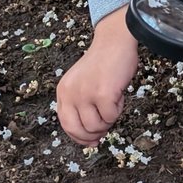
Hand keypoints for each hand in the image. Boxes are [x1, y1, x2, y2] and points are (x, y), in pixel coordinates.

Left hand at [57, 6, 138, 144]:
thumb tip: (92, 138)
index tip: (91, 141)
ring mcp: (85, 94)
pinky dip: (118, 110)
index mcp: (63, 91)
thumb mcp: (82, 84)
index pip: (66, 124)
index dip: (79, 137)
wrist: (115, 41)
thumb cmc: (103, 63)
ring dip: (109, 119)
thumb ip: (82, 106)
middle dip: (94, 134)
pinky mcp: (102, 94)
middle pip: (79, 130)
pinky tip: (118, 95)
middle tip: (105, 126)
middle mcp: (70, 94)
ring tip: (112, 101)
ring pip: (97, 126)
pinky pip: (111, 117)